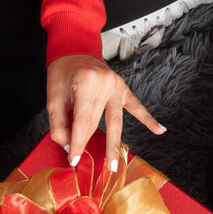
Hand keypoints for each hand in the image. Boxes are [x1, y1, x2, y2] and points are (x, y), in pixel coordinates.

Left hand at [46, 54, 165, 170]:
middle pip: (98, 123)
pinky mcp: (123, 88)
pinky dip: (148, 119)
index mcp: (85, 83)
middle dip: (90, 143)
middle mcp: (104, 84)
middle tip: (88, 165)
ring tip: (114, 163)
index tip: (74, 160)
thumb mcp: (52, 96)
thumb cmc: (62, 72)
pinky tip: (160, 130)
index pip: (83, 122)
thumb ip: (58, 122)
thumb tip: (69, 146)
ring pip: (116, 121)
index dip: (78, 143)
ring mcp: (116, 86)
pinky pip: (136, 106)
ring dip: (115, 144)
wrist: (74, 48)